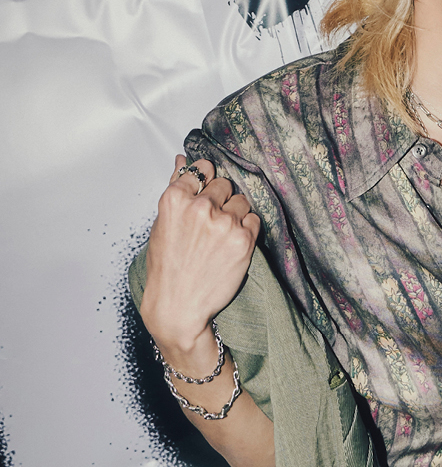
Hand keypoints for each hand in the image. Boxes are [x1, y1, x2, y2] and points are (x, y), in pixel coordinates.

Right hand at [140, 155, 259, 369]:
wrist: (178, 307)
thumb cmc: (167, 268)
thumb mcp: (163, 224)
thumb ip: (177, 188)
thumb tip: (183, 159)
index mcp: (175, 199)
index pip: (201, 169)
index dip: (206, 181)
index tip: (206, 192)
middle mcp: (200, 207)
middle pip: (224, 184)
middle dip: (221, 200)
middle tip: (211, 224)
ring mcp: (224, 222)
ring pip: (242, 201)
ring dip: (236, 214)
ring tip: (220, 237)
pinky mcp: (244, 239)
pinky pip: (254, 219)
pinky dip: (247, 229)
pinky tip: (231, 245)